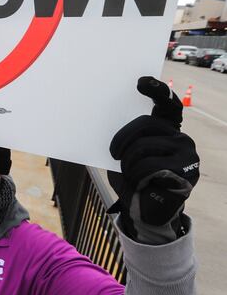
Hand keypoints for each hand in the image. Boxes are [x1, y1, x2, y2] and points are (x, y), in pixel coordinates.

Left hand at [107, 76, 198, 243]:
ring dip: (127, 163)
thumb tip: (107, 120)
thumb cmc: (133, 181)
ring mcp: (186, 153)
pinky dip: (135, 176)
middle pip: (144, 123)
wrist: (144, 212)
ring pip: (142, 146)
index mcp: (167, 131)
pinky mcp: (186, 170)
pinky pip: (148, 165)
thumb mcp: (126, 156)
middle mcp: (180, 137)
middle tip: (113, 154)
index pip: (168, 104)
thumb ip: (129, 139)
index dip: (157, 90)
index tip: (140, 82)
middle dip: (122, 138)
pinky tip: (141, 184)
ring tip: (131, 175)